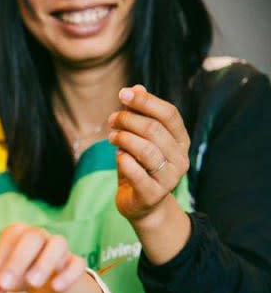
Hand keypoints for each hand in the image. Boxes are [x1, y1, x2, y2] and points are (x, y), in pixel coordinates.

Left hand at [0, 224, 85, 292]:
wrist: (46, 280)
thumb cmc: (19, 273)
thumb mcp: (4, 279)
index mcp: (18, 233)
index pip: (10, 239)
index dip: (2, 260)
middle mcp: (39, 235)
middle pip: (33, 237)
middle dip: (18, 259)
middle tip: (6, 284)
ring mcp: (58, 247)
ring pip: (58, 244)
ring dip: (44, 263)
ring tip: (32, 284)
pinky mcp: (74, 262)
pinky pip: (77, 263)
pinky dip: (68, 275)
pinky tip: (56, 288)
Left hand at [109, 85, 190, 222]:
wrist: (143, 205)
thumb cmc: (140, 167)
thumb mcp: (139, 139)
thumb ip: (138, 115)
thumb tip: (135, 87)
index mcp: (180, 140)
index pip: (169, 113)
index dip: (145, 100)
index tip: (123, 93)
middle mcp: (180, 158)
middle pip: (154, 129)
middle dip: (128, 120)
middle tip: (112, 120)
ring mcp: (169, 178)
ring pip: (145, 150)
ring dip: (123, 139)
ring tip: (112, 137)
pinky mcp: (153, 194)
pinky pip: (136, 173)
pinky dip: (123, 160)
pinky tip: (117, 156)